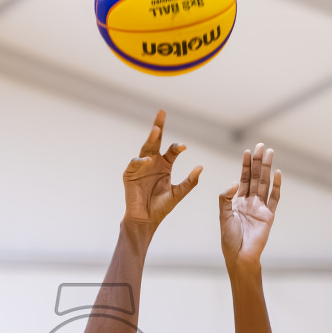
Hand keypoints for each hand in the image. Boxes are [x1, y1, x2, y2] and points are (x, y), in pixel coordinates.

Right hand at [123, 110, 202, 231]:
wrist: (146, 220)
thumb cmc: (161, 207)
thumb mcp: (178, 194)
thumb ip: (190, 182)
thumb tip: (201, 167)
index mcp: (165, 165)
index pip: (171, 150)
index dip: (177, 147)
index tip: (184, 147)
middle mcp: (153, 162)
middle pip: (156, 141)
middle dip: (158, 126)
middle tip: (162, 112)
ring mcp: (141, 167)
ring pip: (145, 148)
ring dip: (150, 139)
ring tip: (156, 130)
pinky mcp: (129, 175)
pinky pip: (134, 164)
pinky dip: (140, 161)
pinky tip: (148, 160)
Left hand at [220, 143, 281, 268]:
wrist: (240, 255)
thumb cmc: (229, 238)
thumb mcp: (223, 216)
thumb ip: (226, 198)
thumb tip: (235, 182)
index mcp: (238, 202)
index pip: (243, 179)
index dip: (246, 166)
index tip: (247, 151)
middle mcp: (250, 202)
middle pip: (256, 178)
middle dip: (258, 162)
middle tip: (261, 146)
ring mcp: (260, 208)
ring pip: (265, 184)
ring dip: (267, 169)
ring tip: (270, 153)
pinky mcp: (269, 216)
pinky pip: (274, 198)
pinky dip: (277, 186)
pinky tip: (278, 173)